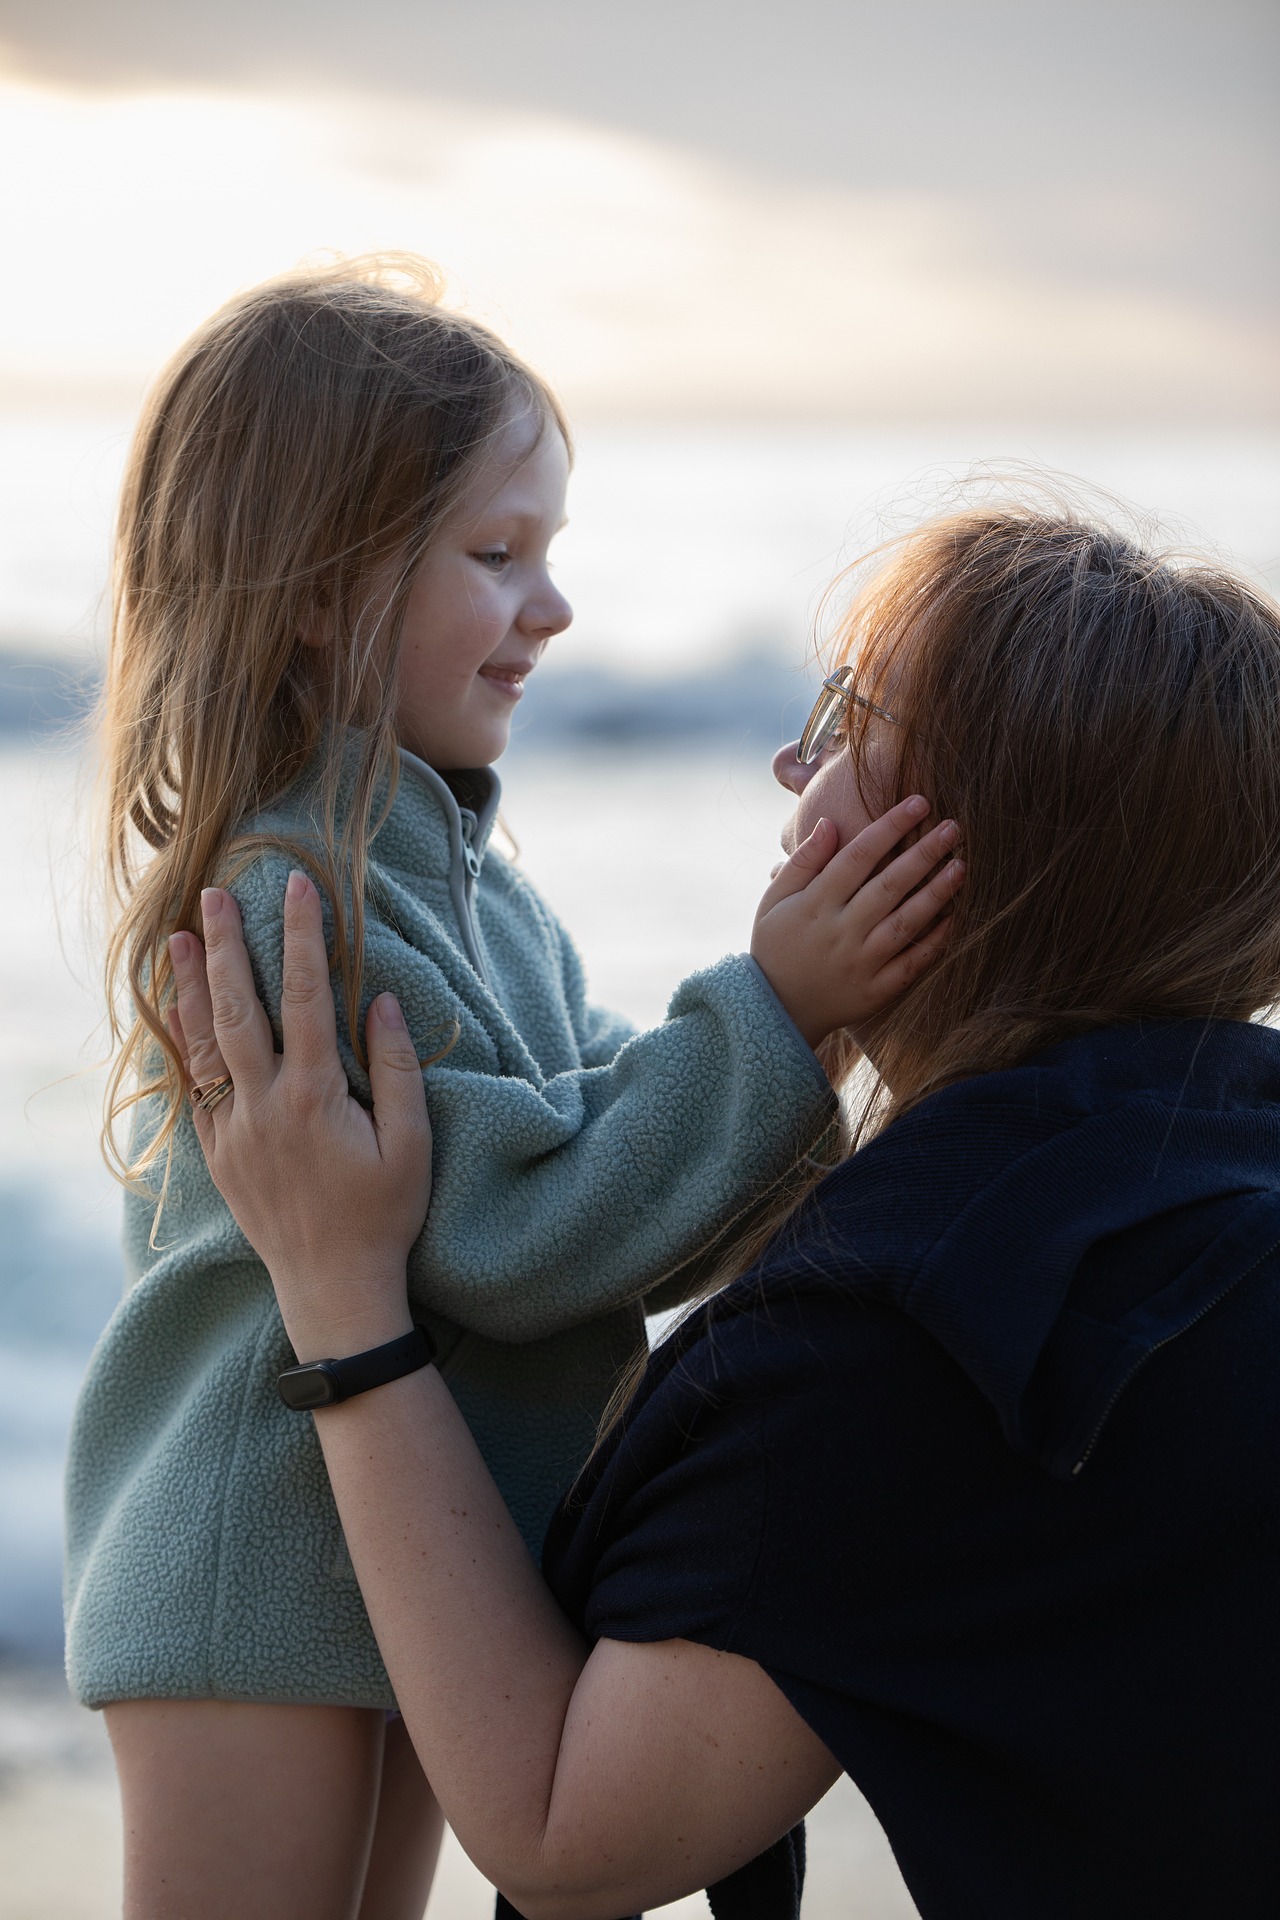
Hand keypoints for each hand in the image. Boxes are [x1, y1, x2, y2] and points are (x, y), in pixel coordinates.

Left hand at [167, 870, 430, 1359]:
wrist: (333, 1288)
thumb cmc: (383, 1217)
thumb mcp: (412, 1144)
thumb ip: (395, 1071)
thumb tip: (380, 1002)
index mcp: (313, 1096)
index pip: (307, 997)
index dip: (302, 937)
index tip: (298, 889)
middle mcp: (263, 1105)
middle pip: (239, 1006)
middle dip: (228, 945)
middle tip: (216, 893)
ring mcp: (233, 1129)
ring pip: (204, 1042)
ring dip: (191, 986)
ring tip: (180, 937)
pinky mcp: (218, 1152)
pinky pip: (191, 1085)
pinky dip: (182, 1043)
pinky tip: (177, 1012)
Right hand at [750, 796, 962, 1049]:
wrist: (775, 1011)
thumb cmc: (776, 945)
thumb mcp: (774, 901)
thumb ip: (803, 862)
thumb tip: (829, 822)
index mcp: (816, 904)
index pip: (857, 857)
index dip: (890, 827)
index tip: (919, 803)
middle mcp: (841, 932)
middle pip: (889, 885)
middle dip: (924, 854)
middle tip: (953, 827)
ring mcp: (861, 963)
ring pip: (906, 923)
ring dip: (936, 894)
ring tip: (961, 866)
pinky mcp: (876, 990)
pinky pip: (911, 964)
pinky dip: (934, 942)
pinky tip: (954, 917)